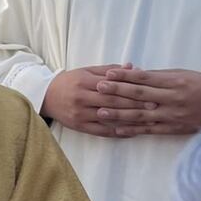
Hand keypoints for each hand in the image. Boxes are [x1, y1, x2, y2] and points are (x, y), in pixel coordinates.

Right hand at [41, 64, 156, 136]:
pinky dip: (117, 132)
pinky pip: (101, 131)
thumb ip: (109, 70)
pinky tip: (131, 133)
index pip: (111, 86)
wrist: (46, 96)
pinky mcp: (79, 126)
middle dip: (134, 104)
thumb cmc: (69, 82)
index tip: (148, 92)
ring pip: (109, 117)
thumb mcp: (86, 72)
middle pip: (112, 102)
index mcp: (84, 81)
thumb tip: (132, 67)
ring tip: (147, 120)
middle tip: (153, 106)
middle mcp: (82, 97)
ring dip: (130, 119)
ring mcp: (80, 113)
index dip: (130, 89)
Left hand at [94, 68, 200, 135]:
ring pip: (142, 115)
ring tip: (101, 112)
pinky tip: (117, 129)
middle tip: (98, 89)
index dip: (124, 76)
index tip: (107, 74)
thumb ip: (154, 76)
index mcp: (172, 82)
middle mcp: (172, 99)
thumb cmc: (196, 83)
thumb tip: (129, 72)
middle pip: (140, 95)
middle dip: (117, 92)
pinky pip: (150, 130)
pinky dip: (133, 130)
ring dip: (120, 114)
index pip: (144, 78)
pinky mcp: (173, 128)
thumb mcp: (176, 74)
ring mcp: (172, 115)